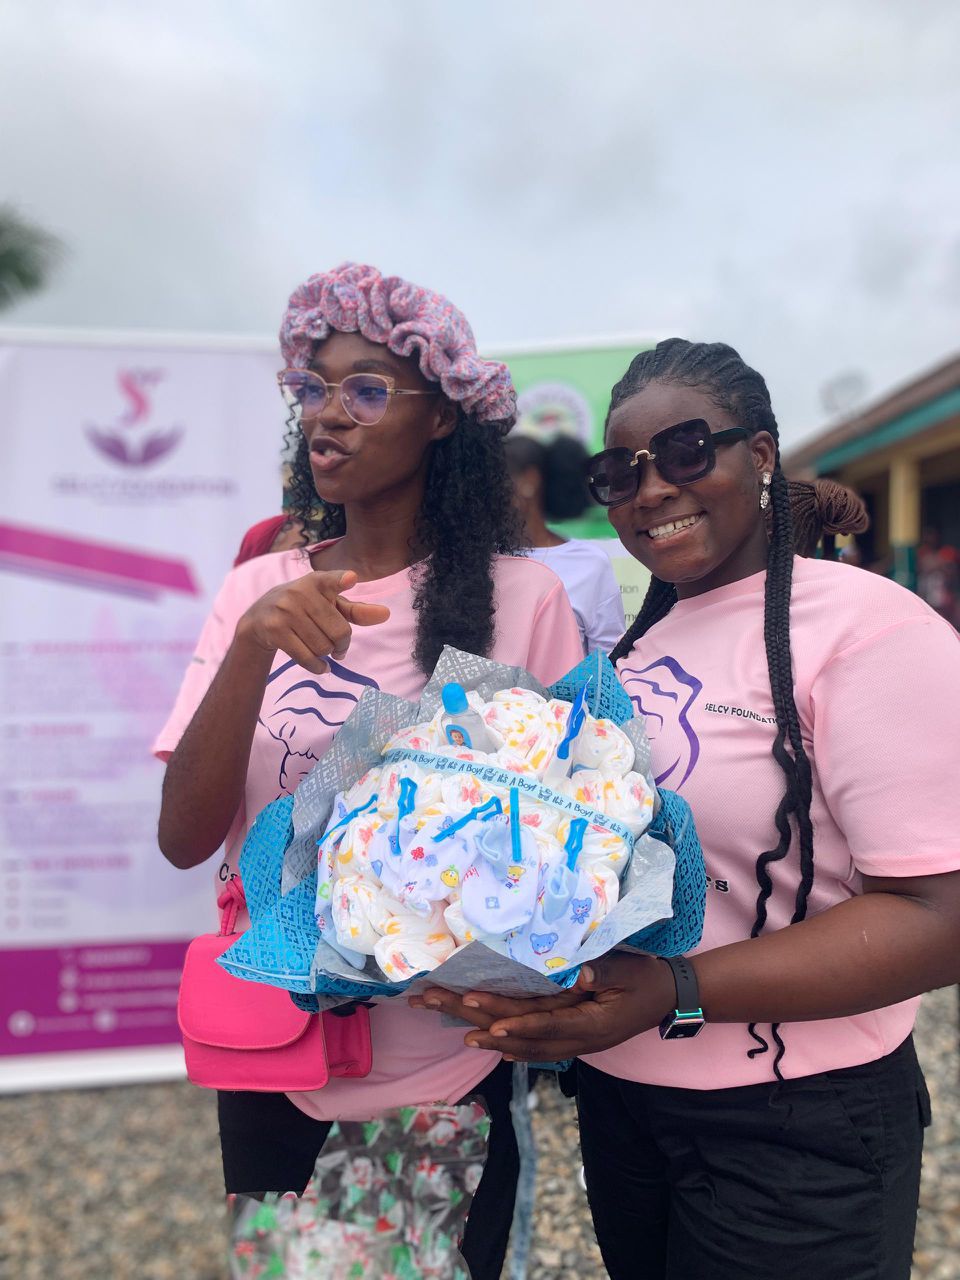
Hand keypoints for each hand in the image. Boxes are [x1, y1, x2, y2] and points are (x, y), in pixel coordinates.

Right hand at [235, 569, 389, 674]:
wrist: (259, 617)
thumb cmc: (304, 608)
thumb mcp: (328, 604)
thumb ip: (357, 610)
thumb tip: (386, 614)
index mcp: (316, 581)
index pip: (331, 580)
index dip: (341, 580)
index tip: (350, 579)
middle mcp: (299, 592)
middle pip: (339, 631)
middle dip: (342, 644)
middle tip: (339, 647)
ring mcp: (285, 611)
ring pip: (323, 647)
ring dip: (328, 655)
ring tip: (324, 651)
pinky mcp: (275, 630)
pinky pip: (307, 658)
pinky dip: (319, 667)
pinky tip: (321, 666)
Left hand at [409, 952, 676, 1060]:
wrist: (667, 998)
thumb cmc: (647, 980)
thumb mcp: (630, 971)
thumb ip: (604, 971)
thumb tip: (579, 972)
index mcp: (591, 1024)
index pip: (545, 1023)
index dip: (514, 1021)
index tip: (480, 1015)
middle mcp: (577, 1040)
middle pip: (521, 1035)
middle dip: (478, 1021)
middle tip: (436, 1003)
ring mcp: (574, 1043)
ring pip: (523, 1043)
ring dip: (486, 1034)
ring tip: (452, 1027)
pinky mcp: (572, 1038)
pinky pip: (535, 1047)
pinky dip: (509, 1044)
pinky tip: (487, 1042)